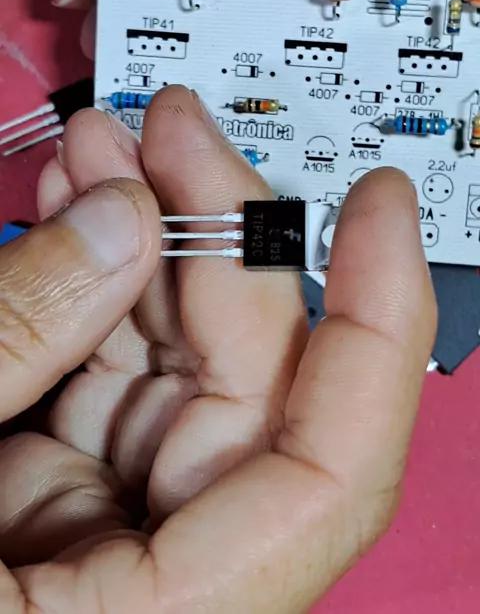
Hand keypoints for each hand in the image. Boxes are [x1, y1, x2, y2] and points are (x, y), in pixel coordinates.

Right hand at [0, 86, 435, 611]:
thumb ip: (15, 334)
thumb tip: (122, 219)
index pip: (328, 473)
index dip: (377, 326)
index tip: (379, 207)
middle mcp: (158, 590)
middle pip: (252, 389)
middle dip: (222, 238)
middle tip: (172, 132)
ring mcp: (111, 545)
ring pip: (183, 374)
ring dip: (152, 245)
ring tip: (111, 148)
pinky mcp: (61, 508)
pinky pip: (115, 380)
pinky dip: (98, 288)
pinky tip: (80, 215)